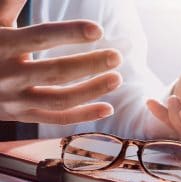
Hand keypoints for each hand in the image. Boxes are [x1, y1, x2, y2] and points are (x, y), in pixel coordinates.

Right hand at [0, 0, 121, 124]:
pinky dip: (84, 116)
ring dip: (92, 91)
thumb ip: (10, 2)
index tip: (98, 30)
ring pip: (60, 99)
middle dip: (89, 64)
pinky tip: (108, 108)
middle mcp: (10, 76)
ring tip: (117, 79)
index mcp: (3, 45)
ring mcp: (17, 100)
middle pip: (56, 72)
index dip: (69, 33)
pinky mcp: (24, 115)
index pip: (40, 37)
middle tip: (117, 56)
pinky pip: (57, 118)